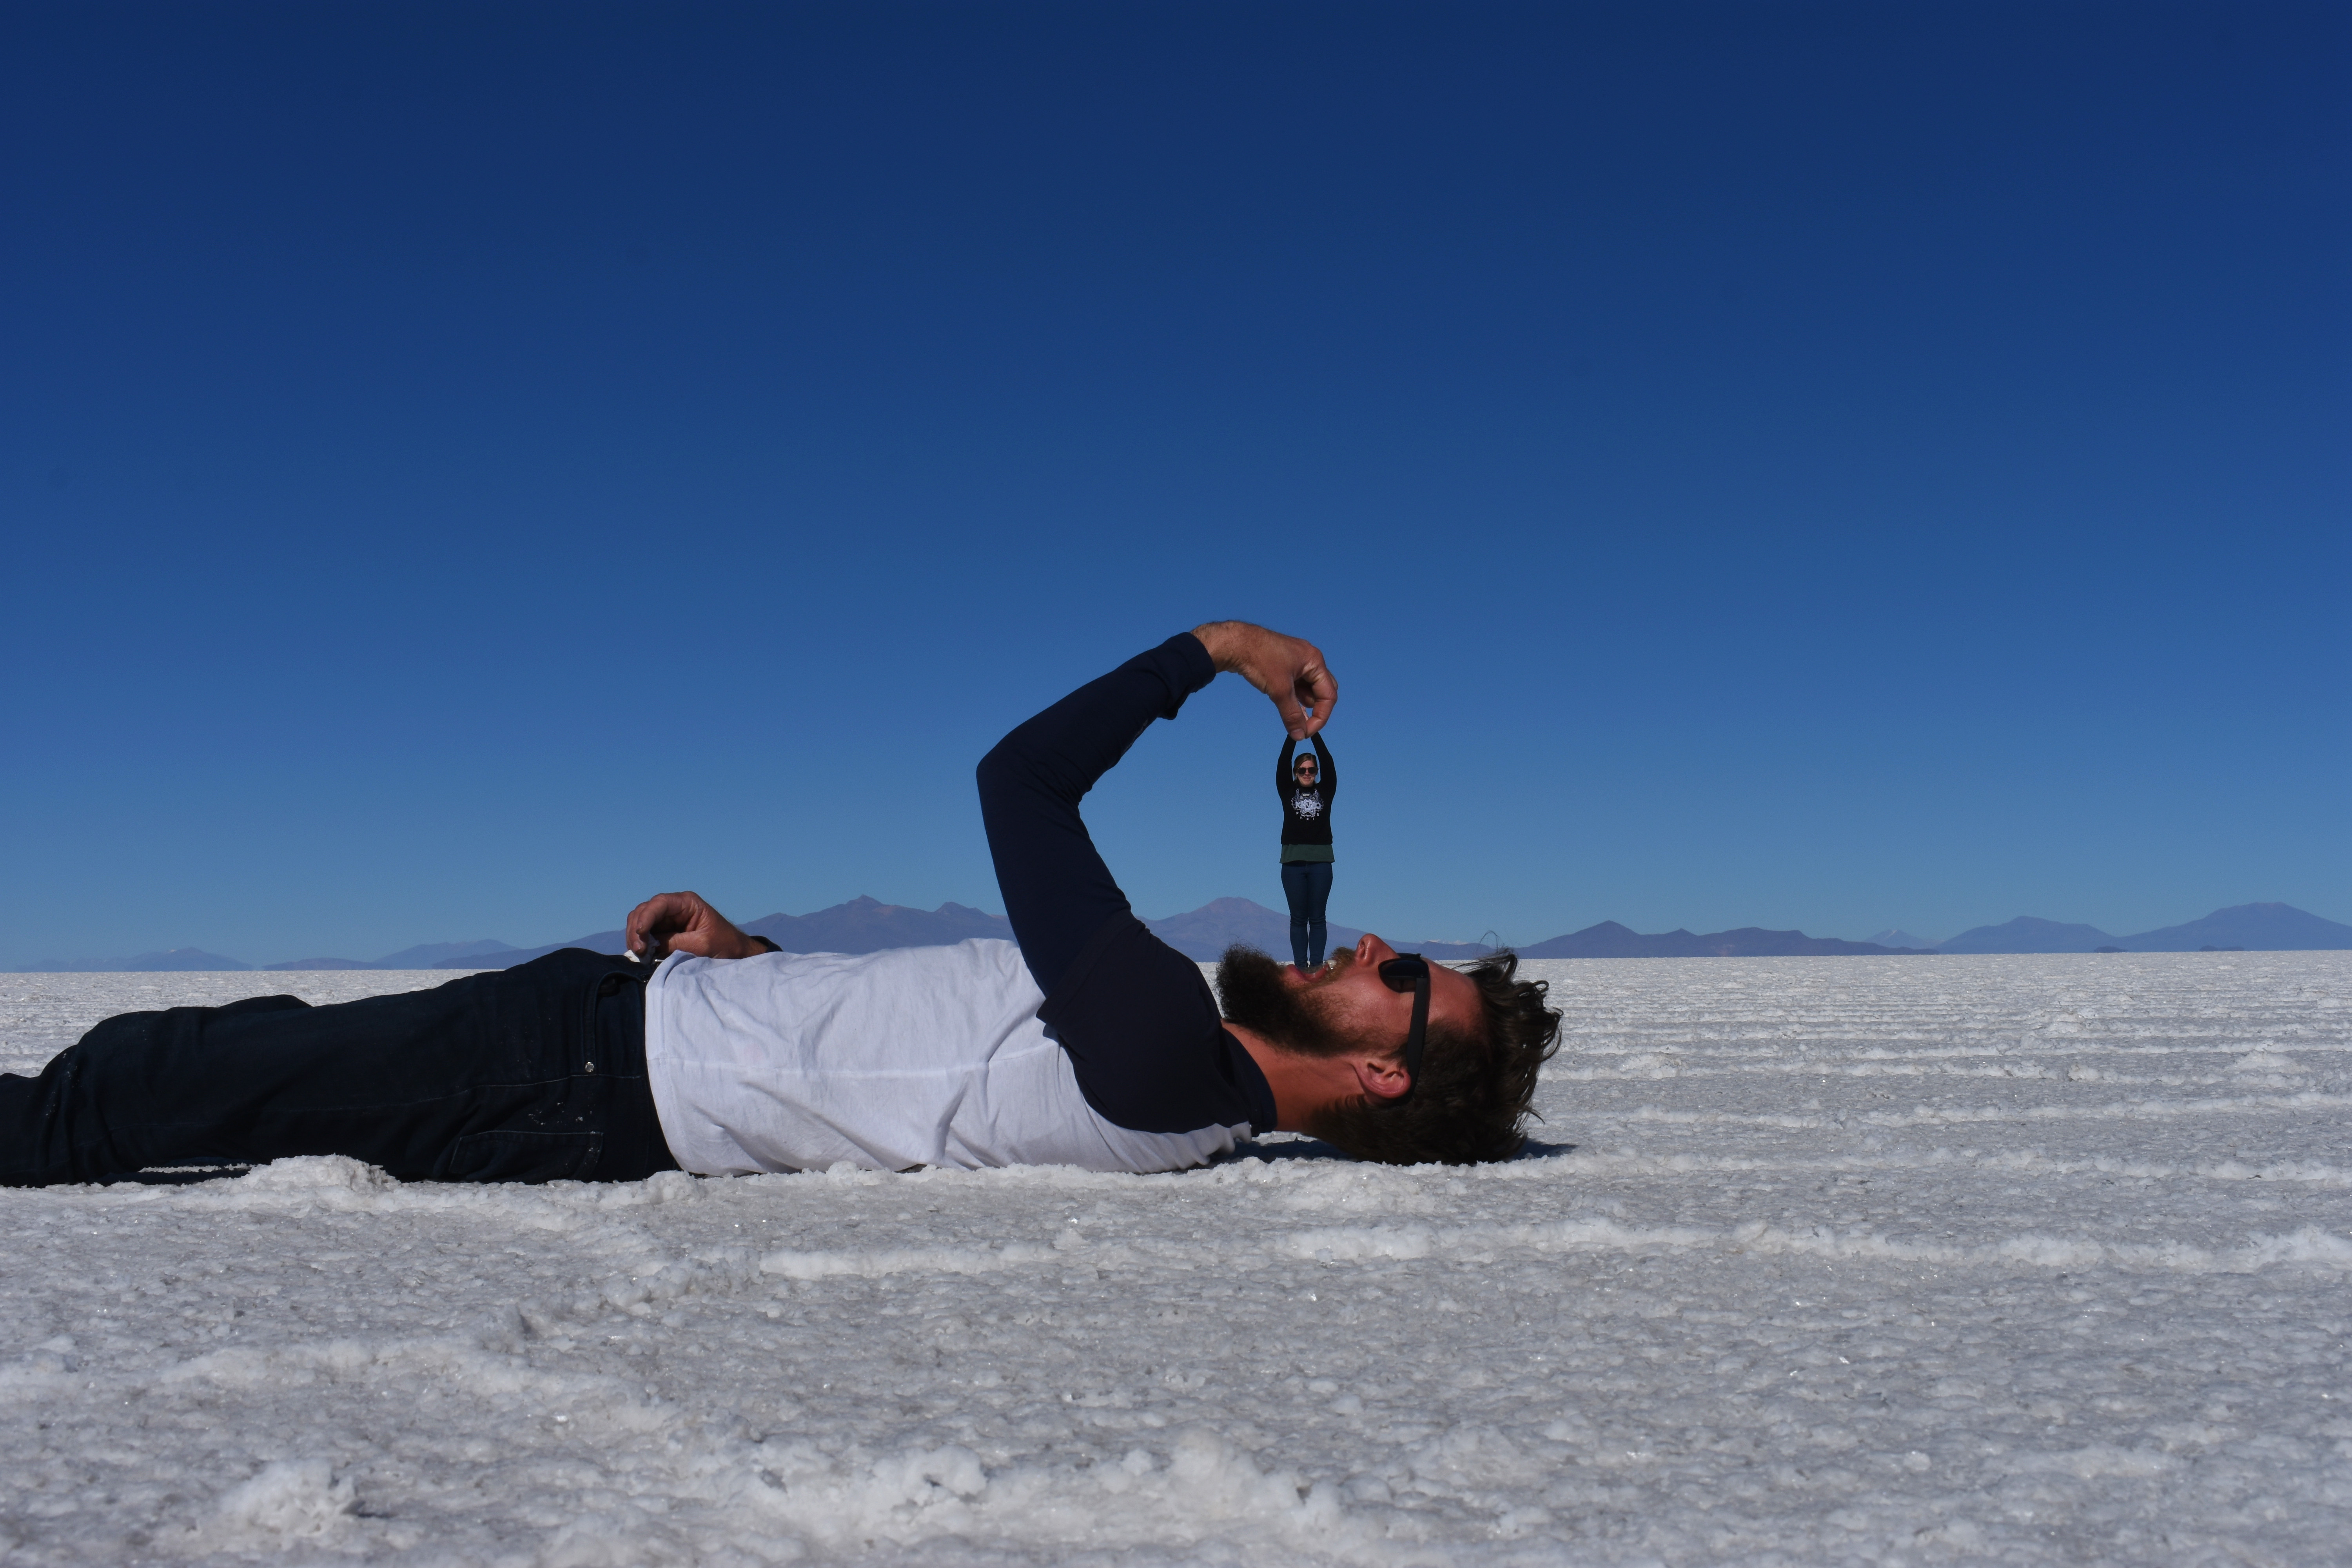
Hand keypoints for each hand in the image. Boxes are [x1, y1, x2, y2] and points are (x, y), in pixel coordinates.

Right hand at [624, 891, 769, 960]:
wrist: (735, 952)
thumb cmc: (725, 944)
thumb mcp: (701, 945)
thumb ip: (675, 943)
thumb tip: (649, 945)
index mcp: (687, 903)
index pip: (659, 903)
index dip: (646, 916)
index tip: (641, 934)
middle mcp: (674, 907)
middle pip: (644, 911)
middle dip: (637, 929)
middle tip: (638, 951)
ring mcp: (667, 919)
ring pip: (641, 922)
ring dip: (636, 937)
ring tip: (640, 955)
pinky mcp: (664, 932)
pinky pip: (646, 934)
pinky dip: (641, 943)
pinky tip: (642, 955)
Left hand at [1190, 621, 1336, 737]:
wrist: (1235, 643)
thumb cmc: (1260, 660)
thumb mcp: (1280, 691)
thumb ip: (1292, 715)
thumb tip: (1299, 735)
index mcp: (1314, 661)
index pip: (1329, 695)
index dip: (1321, 716)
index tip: (1306, 731)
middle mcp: (1309, 659)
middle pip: (1322, 690)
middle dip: (1315, 708)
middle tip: (1300, 722)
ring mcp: (1296, 660)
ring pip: (1307, 687)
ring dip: (1302, 702)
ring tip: (1290, 713)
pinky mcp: (1283, 662)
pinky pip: (1295, 683)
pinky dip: (1292, 695)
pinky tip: (1283, 702)